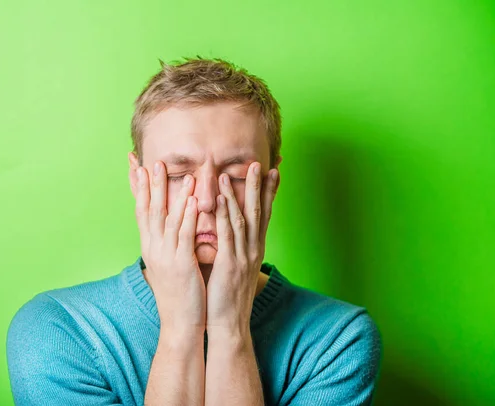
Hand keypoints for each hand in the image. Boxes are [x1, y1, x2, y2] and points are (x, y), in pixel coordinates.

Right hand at [134, 161, 205, 334]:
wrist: (179, 322)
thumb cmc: (177, 292)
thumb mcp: (167, 263)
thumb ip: (167, 241)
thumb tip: (168, 225)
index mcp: (150, 246)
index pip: (141, 211)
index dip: (139, 189)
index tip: (136, 167)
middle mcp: (154, 248)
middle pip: (150, 211)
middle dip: (151, 186)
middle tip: (152, 162)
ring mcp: (166, 256)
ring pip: (168, 220)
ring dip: (173, 195)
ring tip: (178, 174)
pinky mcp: (181, 264)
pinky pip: (184, 236)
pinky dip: (187, 217)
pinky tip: (192, 201)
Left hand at [206, 162, 278, 333]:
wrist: (230, 323)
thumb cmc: (230, 296)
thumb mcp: (237, 268)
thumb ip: (236, 248)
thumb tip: (231, 232)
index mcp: (255, 249)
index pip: (264, 215)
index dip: (269, 192)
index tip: (273, 171)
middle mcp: (253, 249)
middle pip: (258, 211)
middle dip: (258, 186)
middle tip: (258, 163)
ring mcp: (243, 256)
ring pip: (242, 219)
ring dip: (237, 194)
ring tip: (230, 173)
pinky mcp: (229, 264)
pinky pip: (227, 235)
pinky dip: (225, 215)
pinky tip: (221, 199)